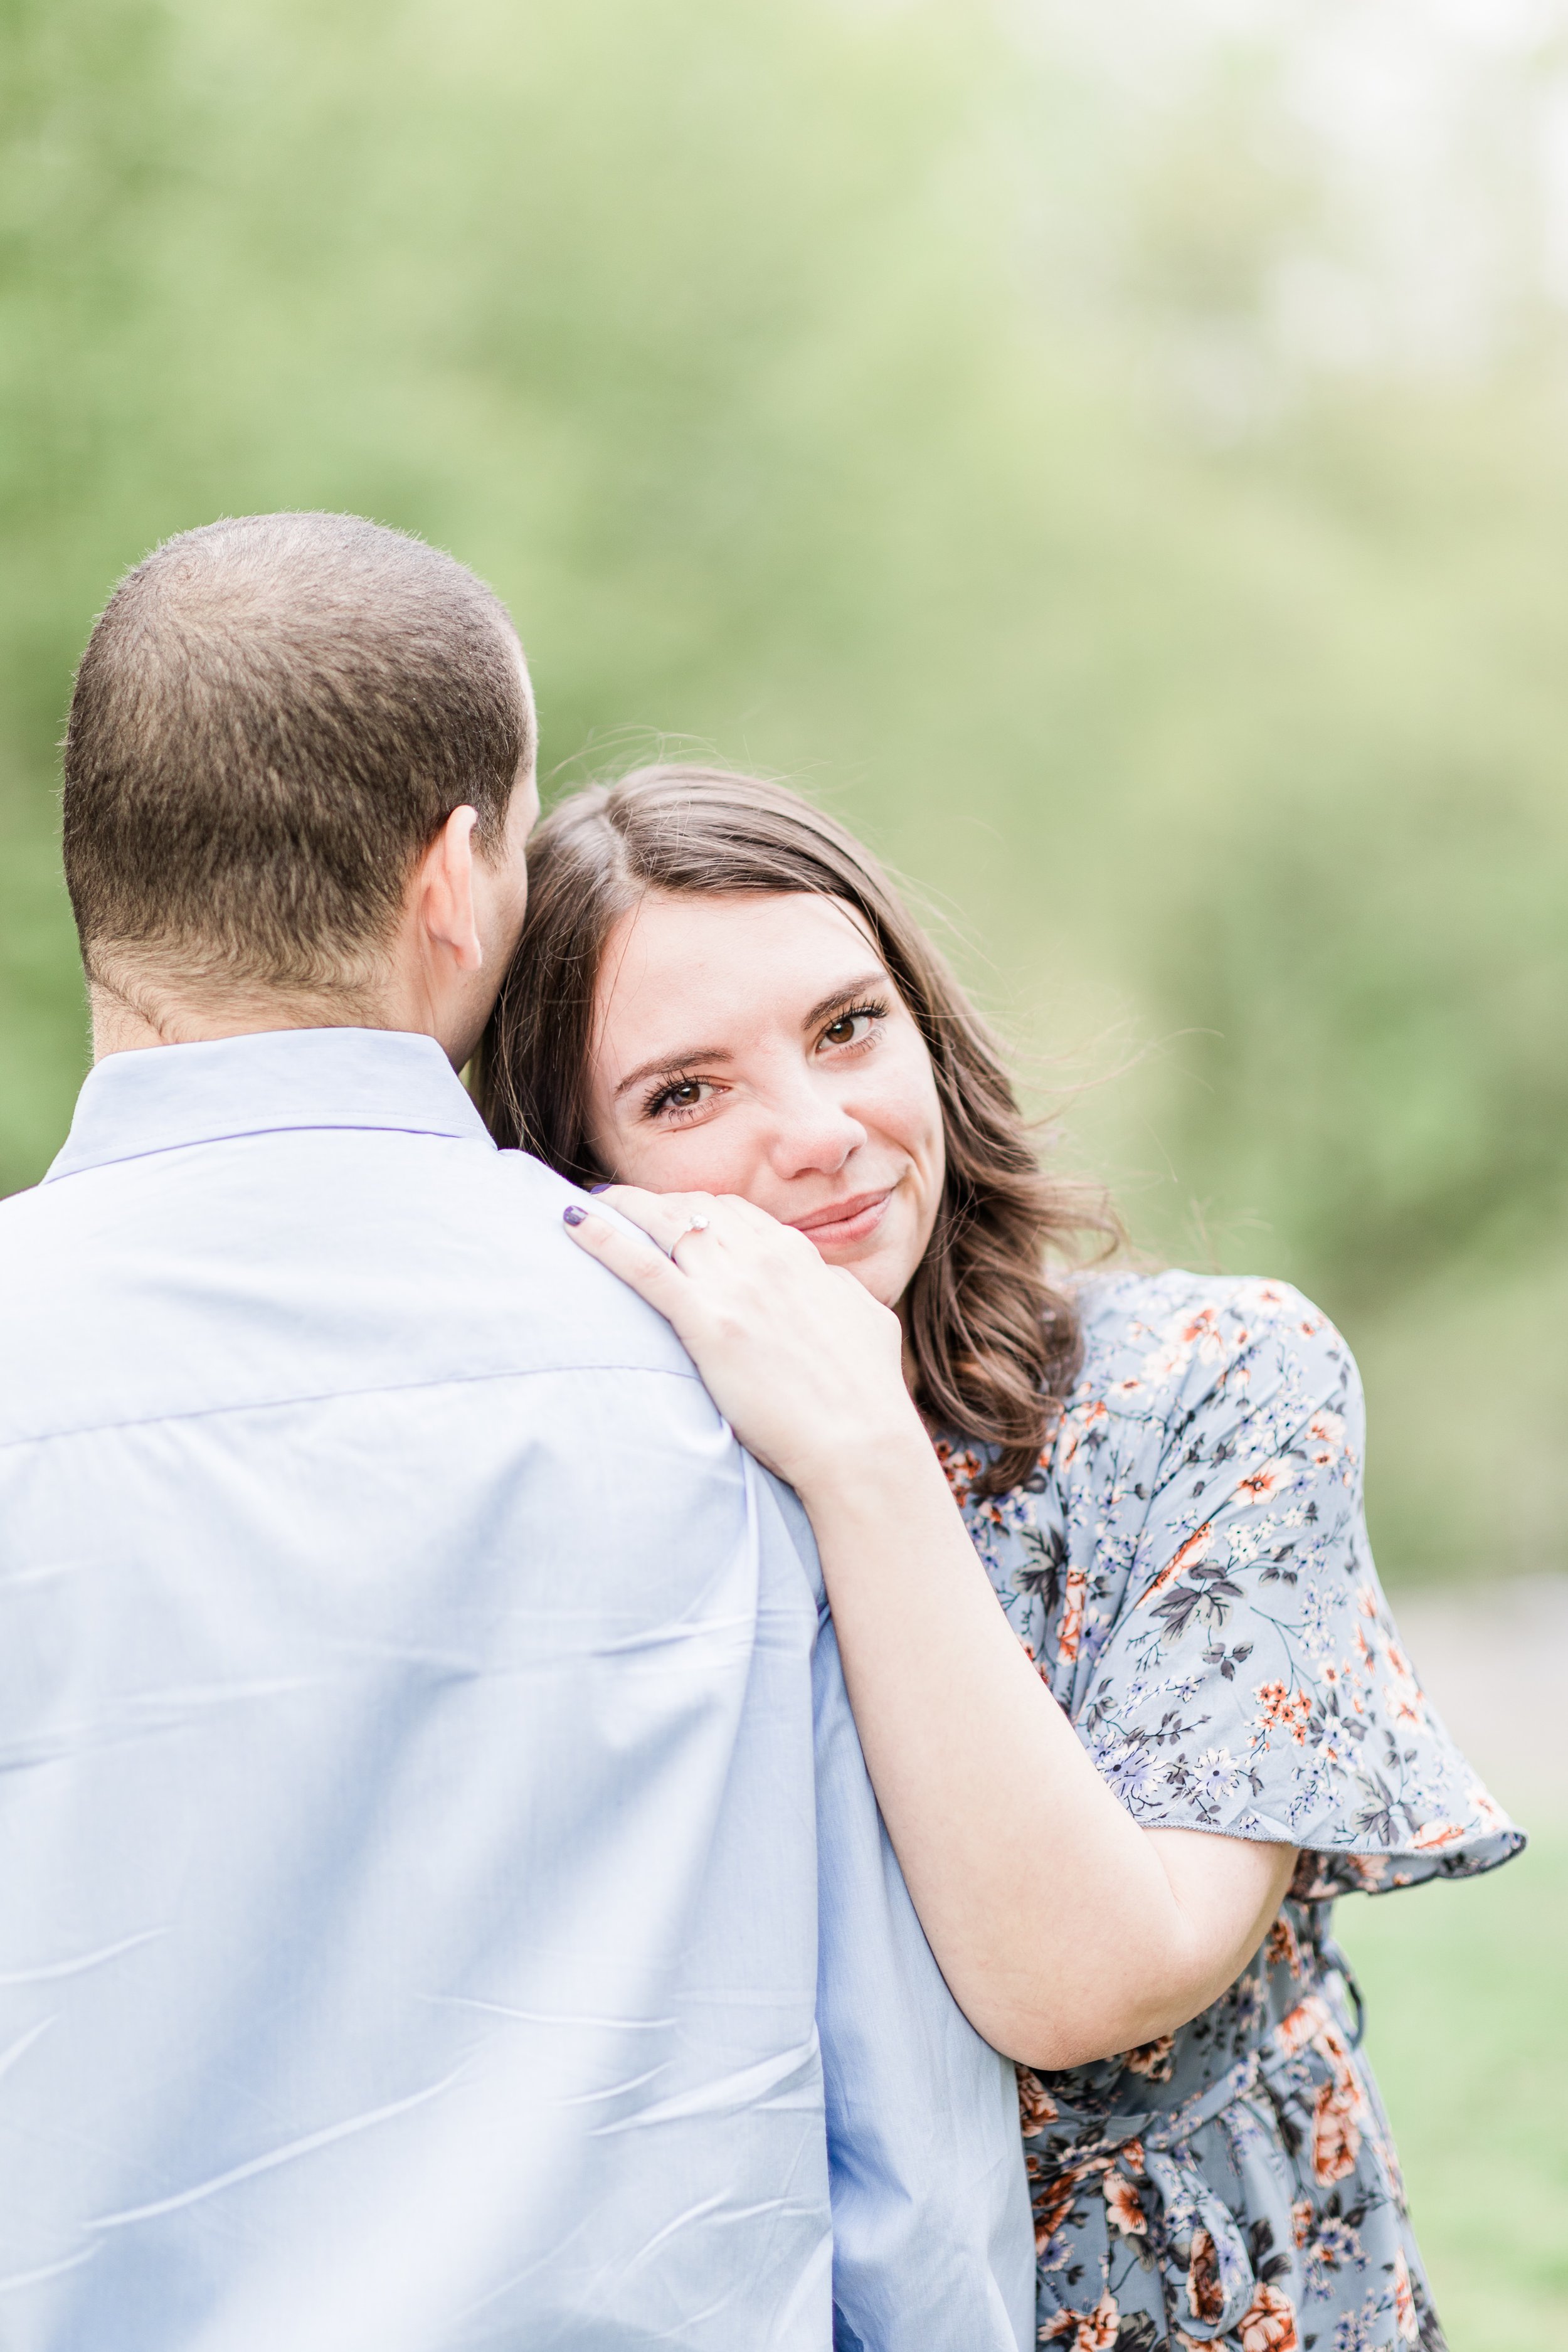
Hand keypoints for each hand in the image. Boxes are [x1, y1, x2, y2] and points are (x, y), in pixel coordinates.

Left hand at [562, 1187, 924, 1498]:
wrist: (860, 1438)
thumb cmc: (868, 1388)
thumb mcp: (865, 1317)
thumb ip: (834, 1289)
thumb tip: (823, 1279)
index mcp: (798, 1254)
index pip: (735, 1211)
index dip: (697, 1210)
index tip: (673, 1217)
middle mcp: (762, 1256)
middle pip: (693, 1208)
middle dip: (655, 1203)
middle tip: (622, 1208)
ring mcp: (732, 1285)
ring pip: (663, 1223)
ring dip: (622, 1208)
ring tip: (588, 1205)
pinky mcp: (705, 1321)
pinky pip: (642, 1265)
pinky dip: (603, 1238)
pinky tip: (571, 1224)